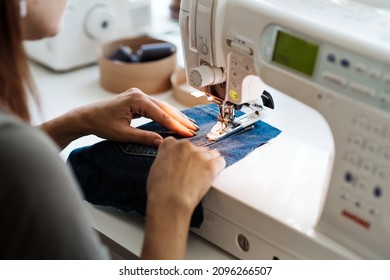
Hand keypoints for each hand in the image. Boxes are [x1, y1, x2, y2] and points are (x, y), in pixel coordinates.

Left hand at [75, 88, 197, 146]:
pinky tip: (175, 121)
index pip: (162, 115)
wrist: (86, 117)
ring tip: (189, 126)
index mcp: (137, 99)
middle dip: (180, 120)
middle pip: (166, 108)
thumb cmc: (101, 124)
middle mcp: (140, 94)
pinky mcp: (137, 100)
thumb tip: (162, 143)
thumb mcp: (123, 134)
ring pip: (162, 107)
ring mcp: (139, 95)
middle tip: (194, 130)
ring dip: (175, 117)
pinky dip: (166, 115)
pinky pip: (156, 108)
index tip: (188, 134)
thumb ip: (144, 137)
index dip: (176, 126)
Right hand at [147, 137, 225, 211]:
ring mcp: (199, 155)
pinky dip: (219, 167)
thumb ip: (165, 158)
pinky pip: (220, 162)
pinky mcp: (211, 166)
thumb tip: (170, 161)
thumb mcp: (156, 167)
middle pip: (196, 147)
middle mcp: (185, 146)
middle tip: (193, 170)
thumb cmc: (160, 189)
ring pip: (210, 153)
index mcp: (169, 145)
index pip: (179, 142)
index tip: (183, 159)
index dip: (182, 152)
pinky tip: (214, 172)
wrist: (170, 200)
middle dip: (196, 157)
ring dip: (209, 161)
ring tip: (204, 173)